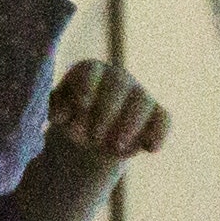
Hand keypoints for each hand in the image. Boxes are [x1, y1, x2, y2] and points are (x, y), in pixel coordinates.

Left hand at [41, 60, 168, 164]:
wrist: (90, 139)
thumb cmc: (70, 119)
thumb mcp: (57, 113)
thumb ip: (55, 109)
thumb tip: (58, 114)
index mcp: (89, 72)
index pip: (91, 70)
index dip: (87, 86)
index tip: (82, 106)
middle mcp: (117, 78)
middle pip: (119, 84)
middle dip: (107, 111)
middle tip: (94, 137)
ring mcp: (138, 95)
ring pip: (143, 101)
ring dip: (131, 124)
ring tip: (116, 147)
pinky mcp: (155, 115)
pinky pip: (164, 119)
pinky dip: (159, 133)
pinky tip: (150, 149)